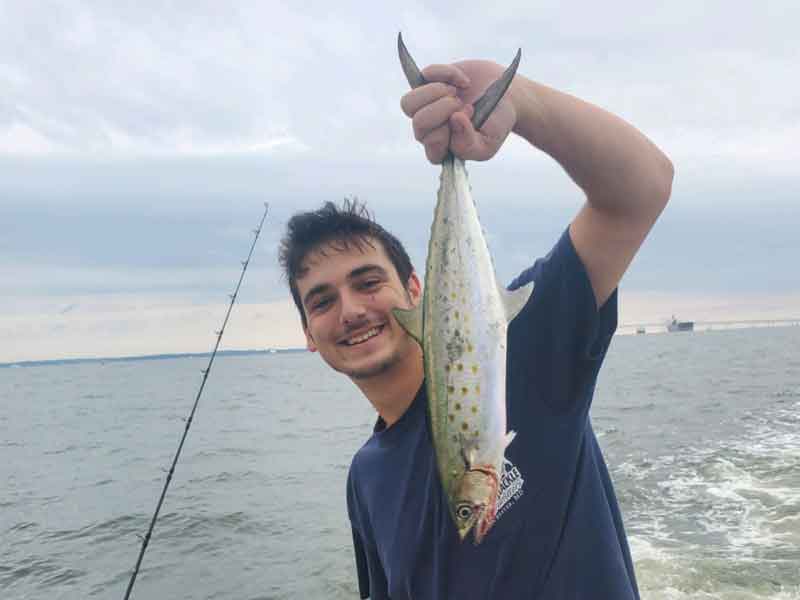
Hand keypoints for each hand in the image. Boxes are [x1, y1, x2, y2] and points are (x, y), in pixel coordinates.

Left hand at [400, 60, 518, 163]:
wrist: (505, 96)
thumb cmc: (495, 124)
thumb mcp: (488, 144)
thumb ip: (469, 145)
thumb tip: (454, 120)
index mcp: (440, 149)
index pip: (430, 143)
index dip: (448, 129)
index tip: (467, 118)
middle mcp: (428, 130)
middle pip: (418, 122)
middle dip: (443, 109)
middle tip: (461, 104)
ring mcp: (425, 106)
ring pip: (407, 103)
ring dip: (436, 92)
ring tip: (455, 93)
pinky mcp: (427, 83)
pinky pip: (425, 75)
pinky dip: (448, 73)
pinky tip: (463, 81)